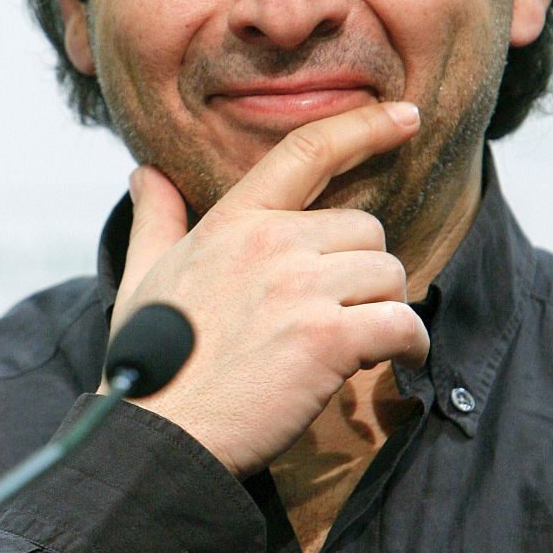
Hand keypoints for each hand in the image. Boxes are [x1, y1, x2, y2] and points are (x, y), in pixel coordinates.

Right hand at [100, 100, 428, 477]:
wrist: (159, 437)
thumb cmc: (152, 361)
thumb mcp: (142, 276)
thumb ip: (155, 218)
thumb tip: (145, 172)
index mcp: (235, 221)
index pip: (308, 151)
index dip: (365, 126)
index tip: (407, 115)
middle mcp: (272, 241)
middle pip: (367, 228)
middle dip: (364, 269)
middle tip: (341, 311)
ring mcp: (301, 287)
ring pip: (389, 273)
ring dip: (384, 308)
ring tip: (356, 341)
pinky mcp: (327, 338)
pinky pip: (401, 322)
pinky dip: (410, 343)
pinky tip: (394, 359)